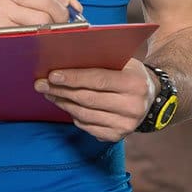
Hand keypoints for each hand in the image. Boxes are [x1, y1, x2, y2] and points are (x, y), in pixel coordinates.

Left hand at [34, 58, 157, 142]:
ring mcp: (126, 125)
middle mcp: (133, 106)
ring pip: (84, 115)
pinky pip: (87, 127)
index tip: (52, 75)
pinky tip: (66, 105)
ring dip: (63, 103)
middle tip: (41, 84)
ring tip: (49, 93)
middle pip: (88, 99)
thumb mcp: (123, 60)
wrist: (150, 96)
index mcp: (134, 83)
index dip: (73, 77)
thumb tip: (65, 55)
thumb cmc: (130, 72)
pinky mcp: (117, 136)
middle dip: (61, 90)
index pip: (98, 80)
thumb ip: (101, 57)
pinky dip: (73, 116)